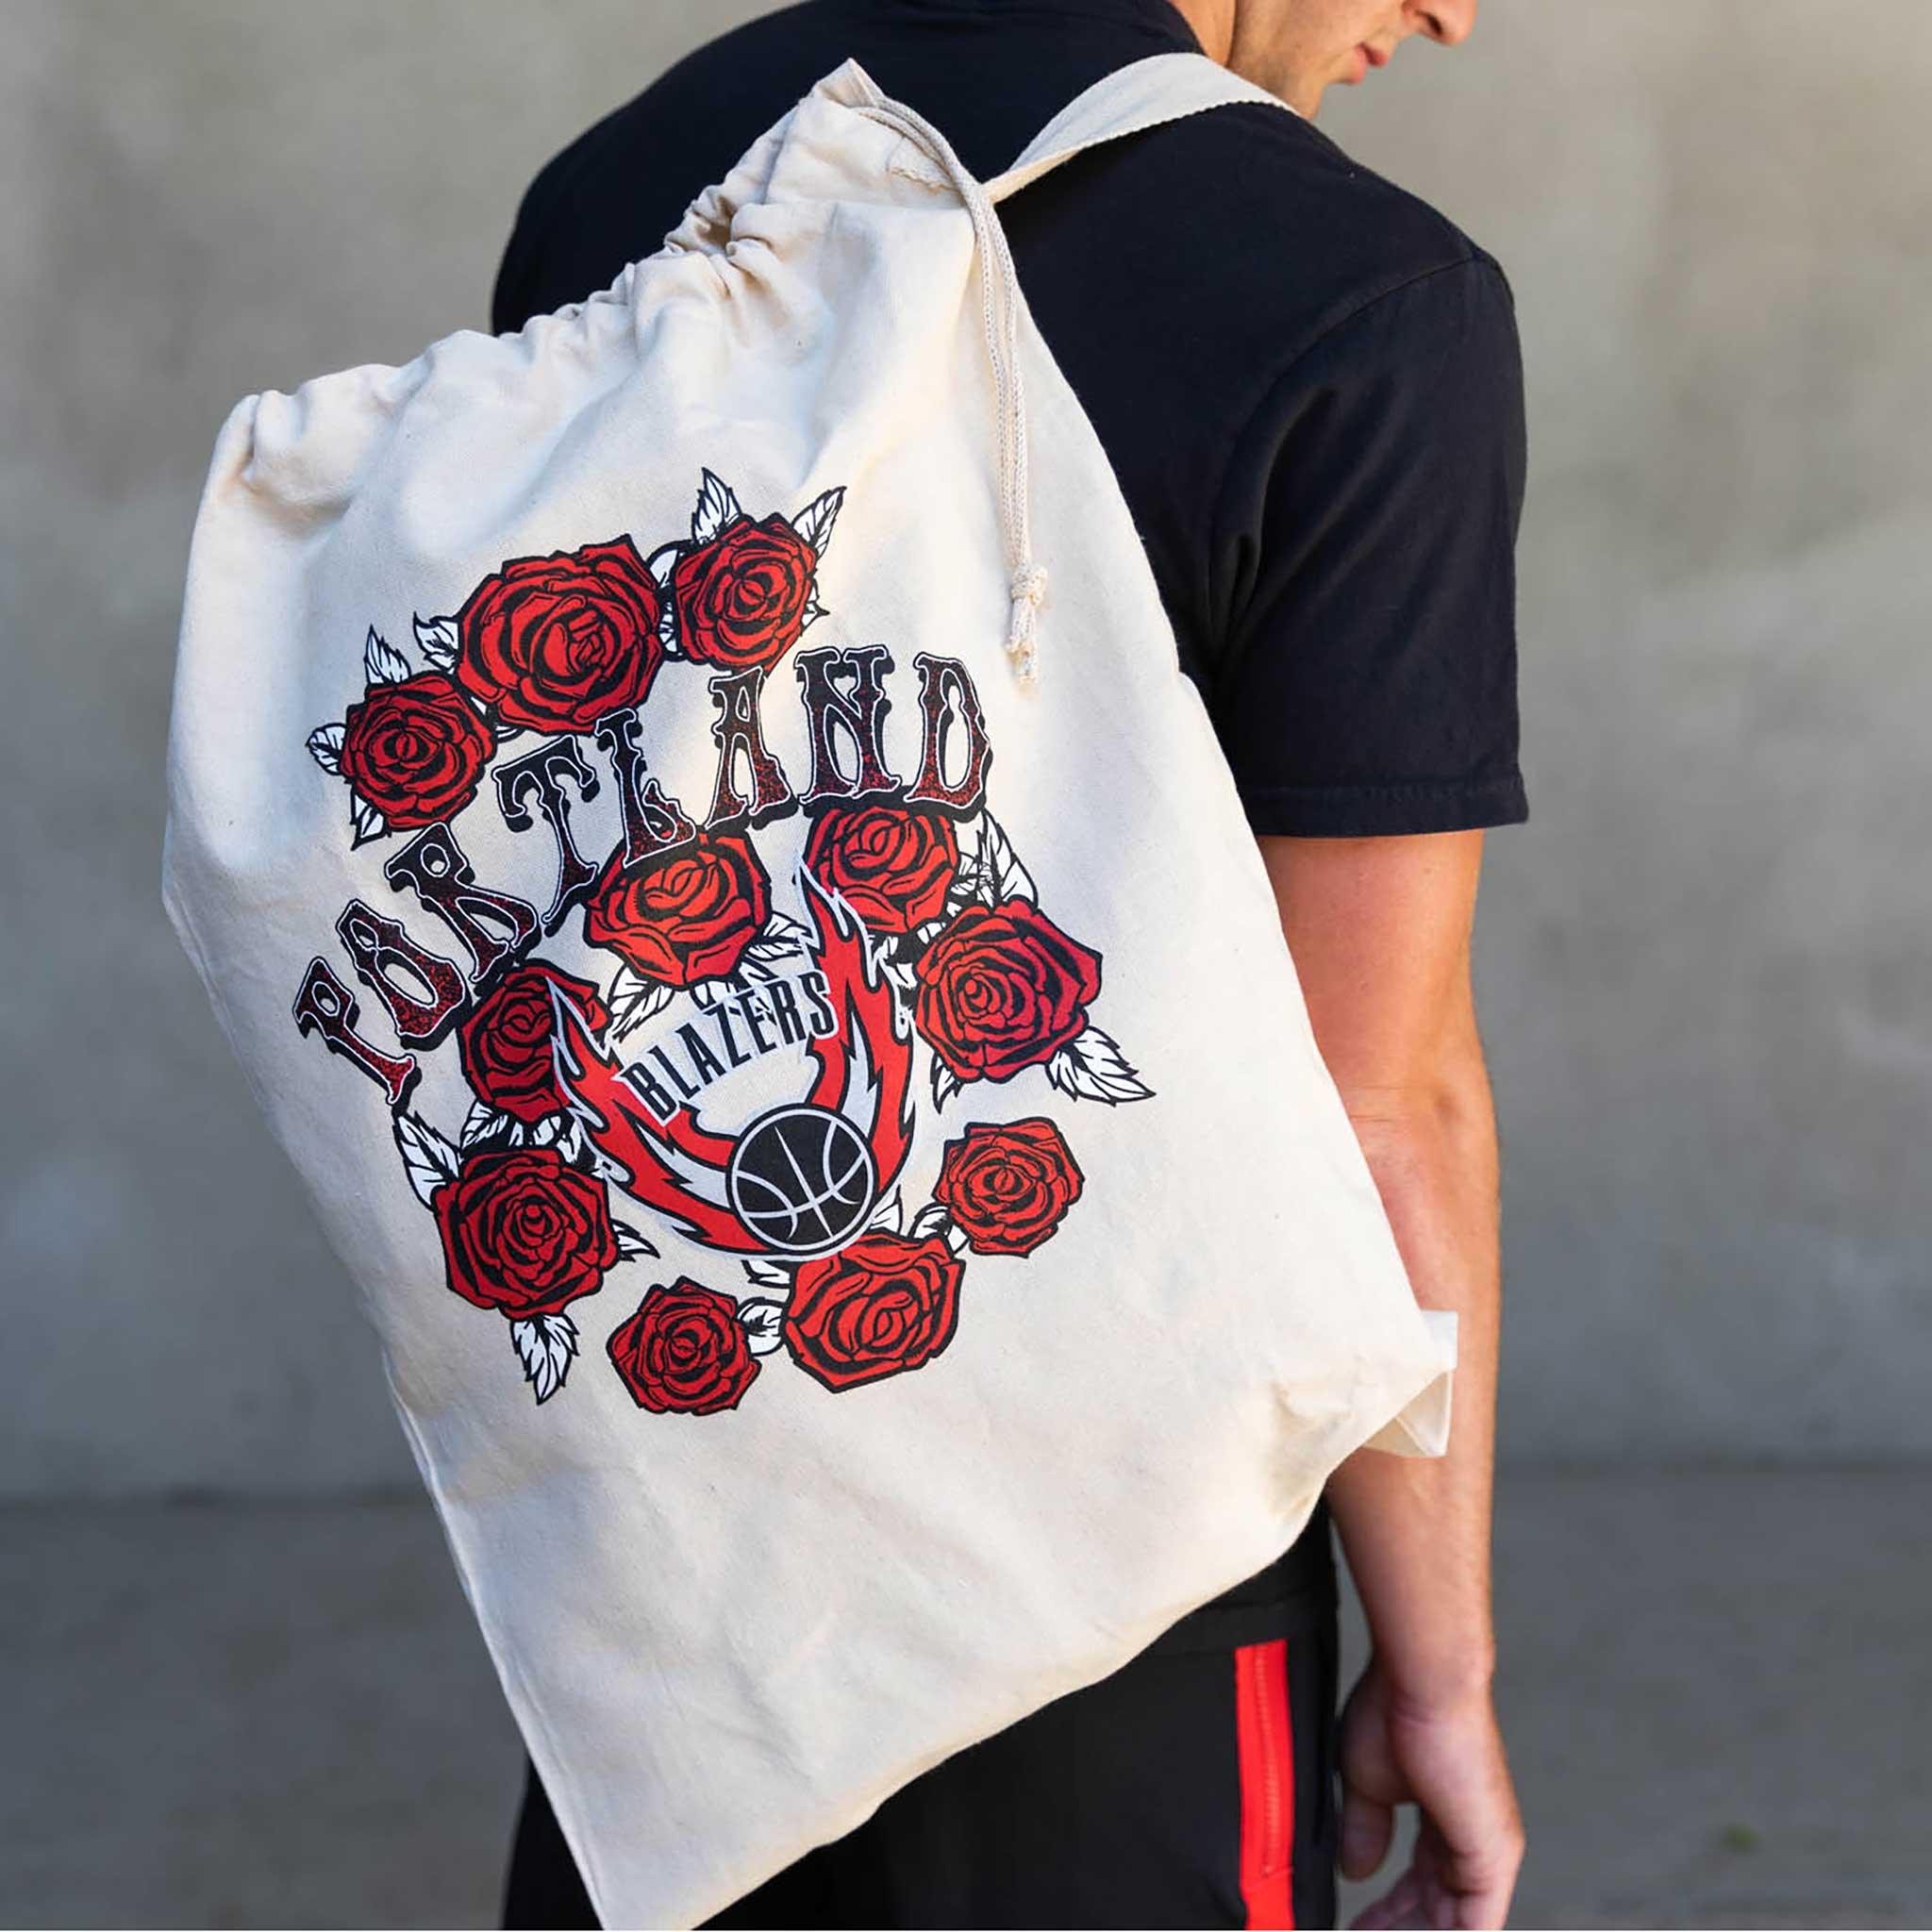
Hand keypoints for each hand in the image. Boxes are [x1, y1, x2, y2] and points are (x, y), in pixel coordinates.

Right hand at [1339, 1654, 1523, 1928]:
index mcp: (1444, 1822)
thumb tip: (1357, 1871)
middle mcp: (1471, 1842)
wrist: (1423, 1685)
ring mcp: (1486, 1853)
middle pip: (1435, 1910)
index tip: (1353, 1925)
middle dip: (1396, 1928)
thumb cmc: (1395, 1710)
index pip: (1420, 1884)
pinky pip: (1471, 1927)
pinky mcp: (1492, 1859)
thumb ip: (1366, 1831)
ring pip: (1455, 1923)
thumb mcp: (1367, 1783)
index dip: (1386, 1911)